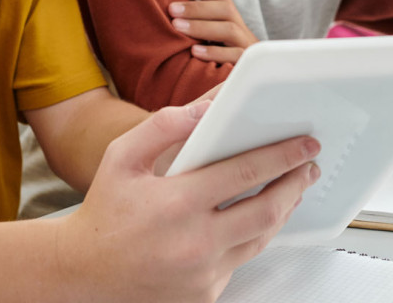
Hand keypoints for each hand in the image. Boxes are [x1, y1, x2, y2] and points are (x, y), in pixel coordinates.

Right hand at [64, 100, 320, 301]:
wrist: (83, 273)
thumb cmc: (105, 213)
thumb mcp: (122, 157)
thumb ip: (163, 126)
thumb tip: (206, 108)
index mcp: (177, 203)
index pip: (247, 172)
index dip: (283, 155)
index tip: (304, 144)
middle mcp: (195, 242)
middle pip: (267, 209)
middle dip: (295, 182)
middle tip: (309, 166)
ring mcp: (203, 274)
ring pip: (261, 239)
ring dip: (283, 210)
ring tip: (291, 188)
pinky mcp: (206, 294)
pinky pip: (241, 261)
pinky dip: (252, 238)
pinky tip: (255, 219)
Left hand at [172, 0, 257, 63]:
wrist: (252, 85)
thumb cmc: (221, 62)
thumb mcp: (213, 41)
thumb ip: (199, 26)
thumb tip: (171, 9)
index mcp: (234, 22)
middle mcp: (243, 31)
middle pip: (226, 10)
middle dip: (197, 7)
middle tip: (171, 9)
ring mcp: (247, 48)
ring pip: (230, 30)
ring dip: (202, 26)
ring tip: (177, 26)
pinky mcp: (246, 66)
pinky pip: (234, 56)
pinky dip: (214, 52)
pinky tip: (195, 51)